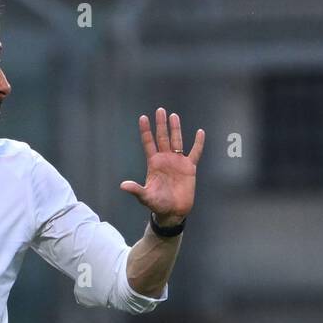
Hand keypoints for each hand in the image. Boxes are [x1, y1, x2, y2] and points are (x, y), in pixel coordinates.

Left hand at [120, 107, 204, 225]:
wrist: (173, 212)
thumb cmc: (157, 204)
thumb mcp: (145, 197)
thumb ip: (136, 190)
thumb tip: (123, 185)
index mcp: (154, 163)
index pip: (149, 143)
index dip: (146, 131)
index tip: (143, 117)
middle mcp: (165, 160)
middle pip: (163, 138)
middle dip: (161, 124)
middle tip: (160, 110)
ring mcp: (177, 162)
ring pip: (177, 141)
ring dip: (175, 129)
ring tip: (173, 116)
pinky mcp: (189, 168)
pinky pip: (195, 152)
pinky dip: (198, 143)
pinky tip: (200, 132)